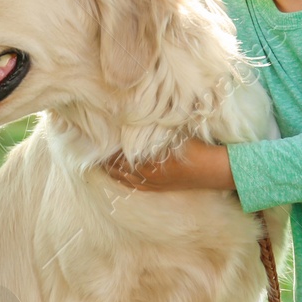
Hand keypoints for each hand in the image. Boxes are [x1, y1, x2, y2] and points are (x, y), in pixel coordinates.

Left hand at [102, 139, 234, 192]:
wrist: (212, 169)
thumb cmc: (195, 147)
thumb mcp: (173, 132)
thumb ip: (153, 127)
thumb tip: (135, 114)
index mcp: (149, 159)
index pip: (119, 153)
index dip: (106, 145)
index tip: (95, 136)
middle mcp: (147, 174)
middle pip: (117, 166)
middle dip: (103, 157)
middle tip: (89, 147)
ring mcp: (152, 183)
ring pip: (122, 177)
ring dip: (109, 168)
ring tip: (95, 160)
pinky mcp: (157, 187)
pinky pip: (132, 185)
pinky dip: (120, 178)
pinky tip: (113, 174)